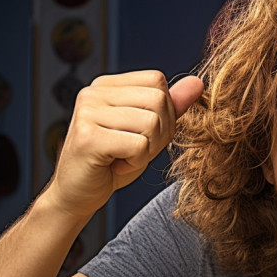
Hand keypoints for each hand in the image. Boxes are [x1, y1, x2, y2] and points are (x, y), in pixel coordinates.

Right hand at [46, 70, 203, 218]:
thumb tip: (198, 83)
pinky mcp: (88, 137)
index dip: (164, 113)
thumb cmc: (113, 163)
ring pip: (151, 123)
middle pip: (158, 100)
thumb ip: (171, 107)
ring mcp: (88, 112)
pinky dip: (135, 162)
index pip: (157, 81)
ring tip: (122, 157)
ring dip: (146, 150)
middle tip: (134, 150)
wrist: (77, 195)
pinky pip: (139, 145)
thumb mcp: (148, 132)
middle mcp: (93, 92)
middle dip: (159, 134)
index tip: (141, 134)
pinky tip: (115, 165)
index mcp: (107, 85)